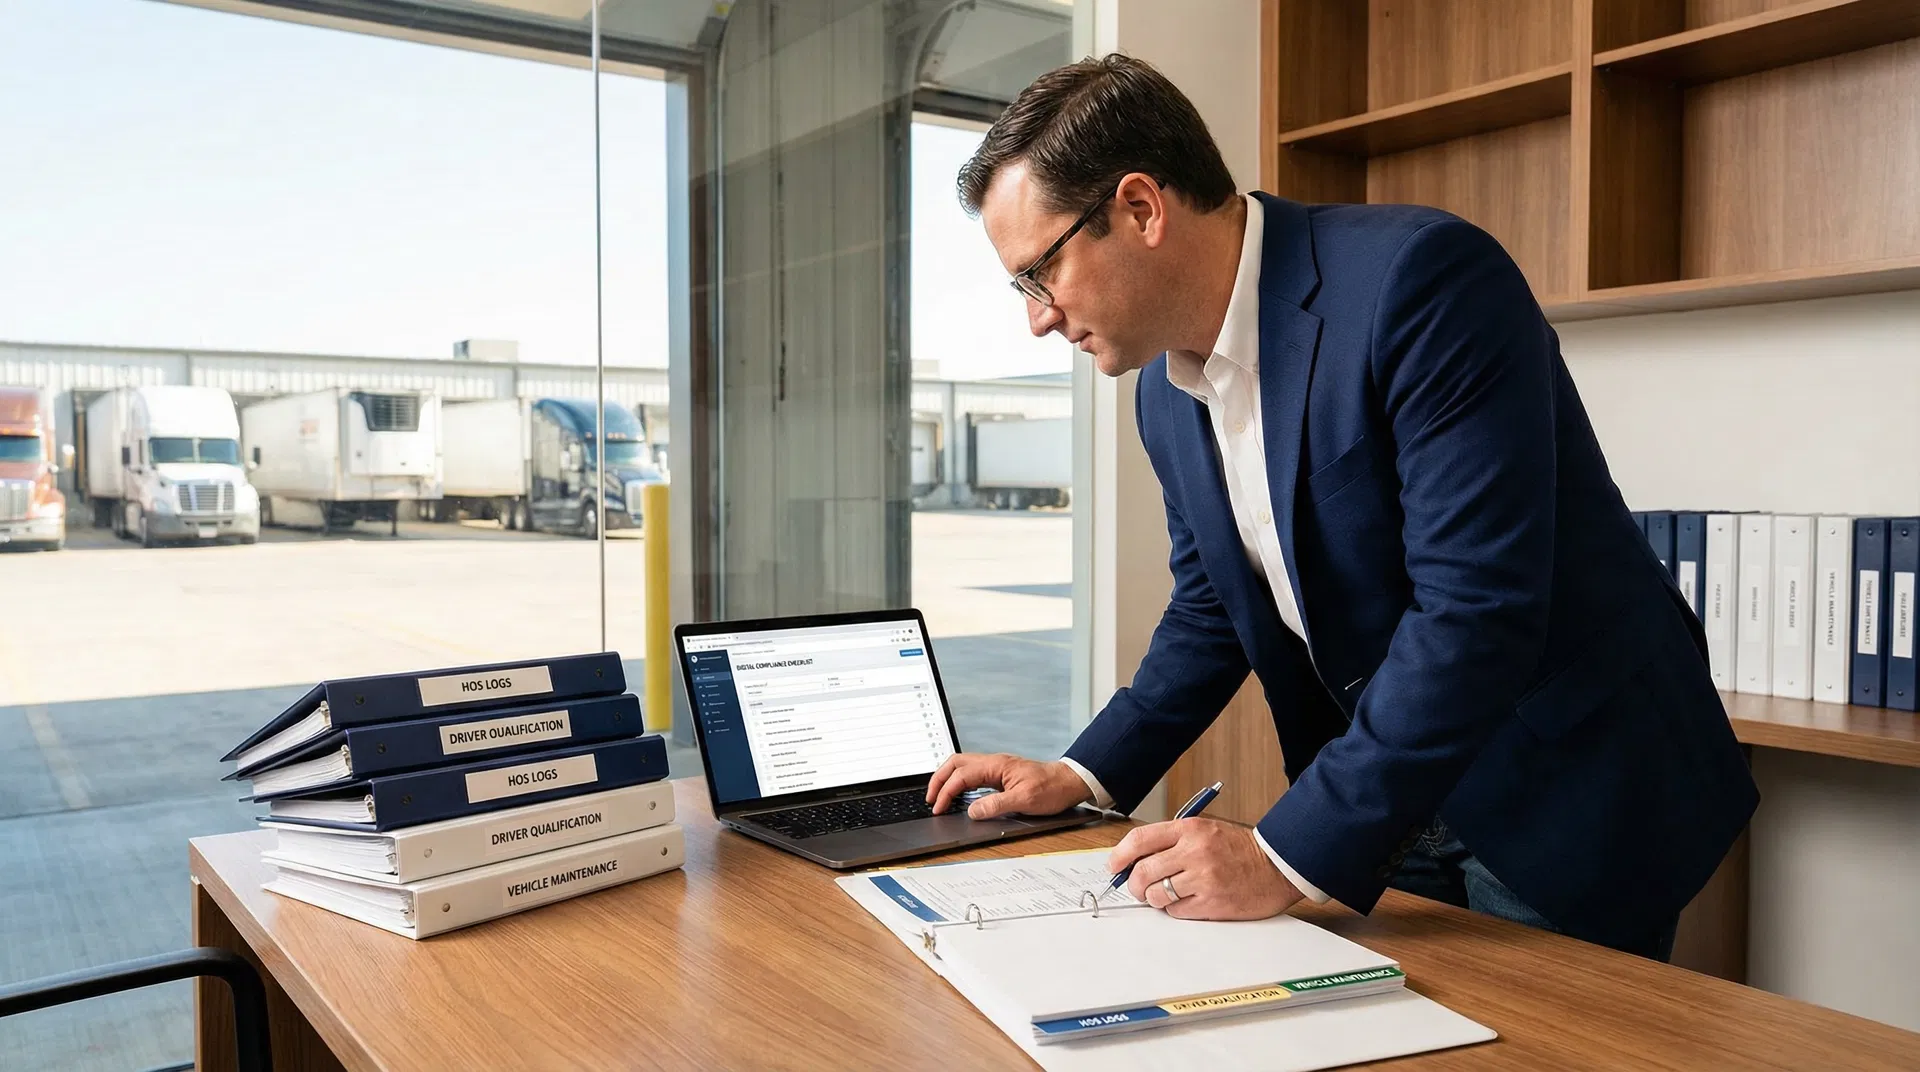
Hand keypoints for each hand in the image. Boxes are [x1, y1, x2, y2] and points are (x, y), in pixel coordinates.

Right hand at [926, 753, 1092, 818]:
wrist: (1069, 782)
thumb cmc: (1052, 788)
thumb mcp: (1025, 800)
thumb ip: (996, 805)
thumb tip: (972, 811)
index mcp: (996, 766)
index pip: (961, 775)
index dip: (946, 792)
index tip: (938, 808)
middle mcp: (994, 763)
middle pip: (955, 763)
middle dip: (938, 779)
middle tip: (930, 799)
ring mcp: (996, 768)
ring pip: (962, 767)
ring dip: (947, 779)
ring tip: (939, 796)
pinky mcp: (1000, 775)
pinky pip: (972, 774)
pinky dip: (959, 783)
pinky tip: (958, 795)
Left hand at [1108, 818, 1303, 920]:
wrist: (1278, 866)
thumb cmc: (1239, 849)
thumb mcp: (1205, 831)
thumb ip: (1171, 843)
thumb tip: (1134, 863)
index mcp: (1189, 829)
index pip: (1139, 840)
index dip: (1120, 856)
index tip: (1115, 866)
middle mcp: (1194, 851)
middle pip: (1142, 872)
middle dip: (1134, 884)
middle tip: (1139, 888)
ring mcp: (1203, 878)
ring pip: (1157, 895)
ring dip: (1156, 898)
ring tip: (1168, 894)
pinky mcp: (1212, 902)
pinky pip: (1176, 911)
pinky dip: (1176, 909)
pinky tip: (1189, 901)